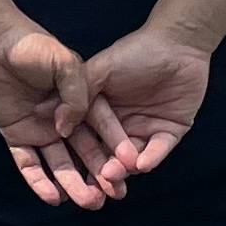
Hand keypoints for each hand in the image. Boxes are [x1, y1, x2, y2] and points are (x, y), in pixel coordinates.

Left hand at [0, 15, 131, 211]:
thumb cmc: (32, 46)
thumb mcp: (64, 63)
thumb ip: (75, 95)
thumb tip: (67, 130)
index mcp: (80, 101)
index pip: (103, 129)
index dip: (116, 147)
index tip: (131, 166)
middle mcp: (63, 120)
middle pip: (85, 152)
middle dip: (100, 174)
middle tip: (114, 195)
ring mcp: (40, 130)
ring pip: (60, 164)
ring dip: (73, 184)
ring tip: (89, 202)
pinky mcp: (17, 136)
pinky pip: (29, 164)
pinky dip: (40, 181)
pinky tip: (53, 197)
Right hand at [69, 25, 212, 185]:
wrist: (177, 43)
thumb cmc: (135, 52)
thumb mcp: (100, 70)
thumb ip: (76, 95)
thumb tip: (48, 118)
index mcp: (101, 111)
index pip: (87, 137)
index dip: (79, 153)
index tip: (68, 170)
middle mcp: (121, 124)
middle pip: (108, 153)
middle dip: (102, 169)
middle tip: (96, 182)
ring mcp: (145, 129)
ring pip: (132, 156)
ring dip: (124, 167)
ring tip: (116, 174)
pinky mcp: (169, 133)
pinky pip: (159, 149)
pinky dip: (151, 157)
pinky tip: (143, 164)